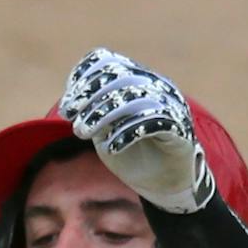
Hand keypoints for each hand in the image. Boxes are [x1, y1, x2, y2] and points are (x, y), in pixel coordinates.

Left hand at [58, 48, 215, 213]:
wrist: (165, 186)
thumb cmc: (133, 156)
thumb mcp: (105, 130)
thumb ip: (93, 111)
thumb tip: (74, 97)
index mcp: (137, 79)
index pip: (107, 62)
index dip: (82, 78)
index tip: (67, 105)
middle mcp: (157, 86)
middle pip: (118, 77)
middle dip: (89, 96)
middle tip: (70, 118)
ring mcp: (172, 106)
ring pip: (133, 98)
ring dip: (101, 114)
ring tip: (83, 133)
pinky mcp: (181, 129)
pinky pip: (152, 122)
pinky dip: (126, 133)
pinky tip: (110, 148)